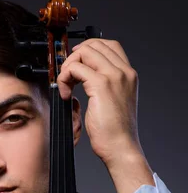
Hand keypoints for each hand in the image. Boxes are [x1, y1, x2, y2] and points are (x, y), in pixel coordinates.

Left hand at [57, 39, 154, 192]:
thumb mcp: (113, 103)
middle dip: (75, 57)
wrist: (121, 148)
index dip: (87, 49)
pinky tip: (66, 95)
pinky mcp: (101, 85)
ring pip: (84, 53)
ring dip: (68, 67)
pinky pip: (76, 69)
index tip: (75, 63)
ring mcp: (114, 76)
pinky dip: (65, 79)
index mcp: (128, 75)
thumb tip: (84, 78)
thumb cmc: (116, 133)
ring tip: (66, 86)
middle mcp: (123, 72)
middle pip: (94, 44)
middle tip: (67, 76)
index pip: (108, 45)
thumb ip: (105, 87)